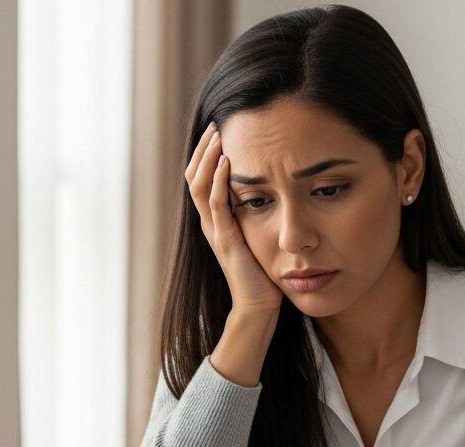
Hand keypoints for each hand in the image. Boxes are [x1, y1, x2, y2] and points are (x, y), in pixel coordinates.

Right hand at [184, 122, 283, 313]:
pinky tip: (227, 161)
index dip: (206, 153)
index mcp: (215, 220)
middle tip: (216, 124)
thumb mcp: (258, 234)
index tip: (220, 129)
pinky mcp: (225, 240)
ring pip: (200, 186)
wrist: (259, 305)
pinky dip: (218, 181)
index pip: (201, 178)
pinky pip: (216, 205)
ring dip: (208, 158)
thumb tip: (271, 187)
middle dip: (203, 149)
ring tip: (217, 135)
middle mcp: (210, 222)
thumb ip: (256, 212)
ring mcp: (214, 230)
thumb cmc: (264, 273)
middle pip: (194, 176)